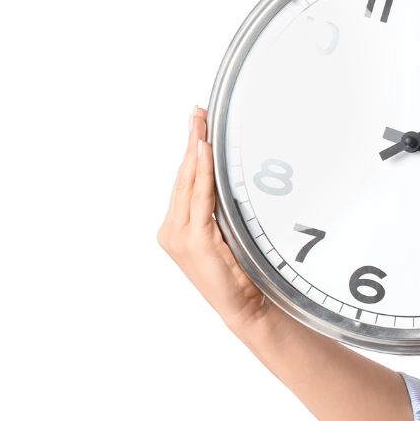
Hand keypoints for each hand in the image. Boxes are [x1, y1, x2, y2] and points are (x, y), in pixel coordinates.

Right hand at [159, 109, 277, 337]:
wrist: (247, 307)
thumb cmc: (241, 274)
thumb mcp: (227, 234)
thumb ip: (219, 209)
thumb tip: (228, 175)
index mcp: (177, 229)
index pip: (183, 182)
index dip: (189, 151)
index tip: (195, 124)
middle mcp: (172, 230)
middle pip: (182, 177)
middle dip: (190, 142)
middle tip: (197, 112)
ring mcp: (179, 236)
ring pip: (188, 183)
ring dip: (195, 150)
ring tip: (199, 124)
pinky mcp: (194, 241)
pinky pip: (199, 198)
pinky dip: (201, 173)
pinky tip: (205, 153)